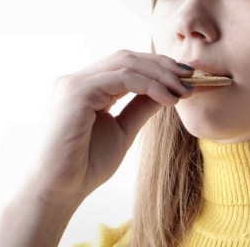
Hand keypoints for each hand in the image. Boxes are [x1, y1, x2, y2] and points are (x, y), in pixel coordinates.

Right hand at [33, 50, 192, 205]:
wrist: (60, 191)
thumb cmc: (87, 165)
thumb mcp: (124, 129)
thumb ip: (141, 107)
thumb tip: (168, 90)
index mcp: (88, 87)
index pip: (126, 64)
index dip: (158, 66)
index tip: (185, 77)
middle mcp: (79, 80)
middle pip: (128, 58)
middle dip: (163, 66)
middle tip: (190, 78)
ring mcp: (75, 83)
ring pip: (127, 64)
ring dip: (161, 75)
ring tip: (184, 90)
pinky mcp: (77, 91)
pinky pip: (123, 79)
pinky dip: (150, 85)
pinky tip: (169, 99)